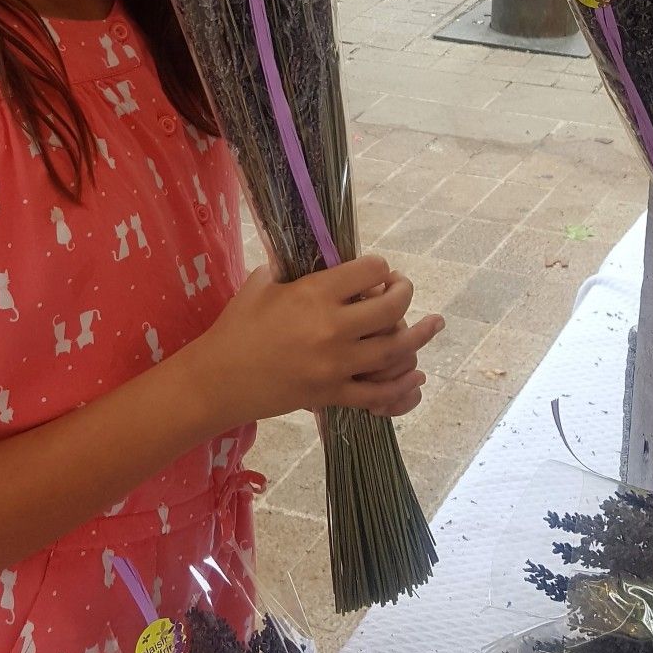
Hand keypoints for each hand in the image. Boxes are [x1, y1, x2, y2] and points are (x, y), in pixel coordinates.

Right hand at [186, 256, 442, 430]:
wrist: (218, 381)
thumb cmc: (236, 327)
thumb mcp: (262, 283)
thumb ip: (294, 268)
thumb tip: (323, 257)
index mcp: (314, 294)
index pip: (370, 270)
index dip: (378, 267)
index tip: (375, 271)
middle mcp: (332, 328)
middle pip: (392, 307)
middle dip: (404, 292)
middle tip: (401, 289)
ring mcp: (336, 366)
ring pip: (395, 349)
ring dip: (419, 336)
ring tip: (434, 324)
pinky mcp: (333, 395)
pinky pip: (379, 393)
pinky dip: (403, 386)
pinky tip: (418, 375)